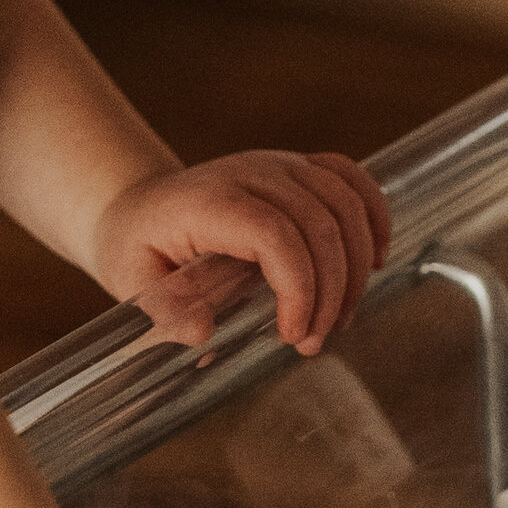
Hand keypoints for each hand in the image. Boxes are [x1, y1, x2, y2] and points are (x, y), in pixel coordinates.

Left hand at [93, 150, 390, 356]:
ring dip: (356, 267)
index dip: (299, 286)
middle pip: (319, 222)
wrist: (139, 208)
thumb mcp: (131, 283)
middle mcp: (251, 173)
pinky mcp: (300, 168)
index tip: (294, 335)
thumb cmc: (138, 248)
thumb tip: (202, 332)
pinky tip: (376, 260)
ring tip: (338, 317)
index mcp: (208, 201)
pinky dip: (374, 217)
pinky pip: (352, 179)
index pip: (274, 233)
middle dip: (331, 292)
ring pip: (345, 203)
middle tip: (314, 342)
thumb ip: (162, 312)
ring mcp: (280, 165)